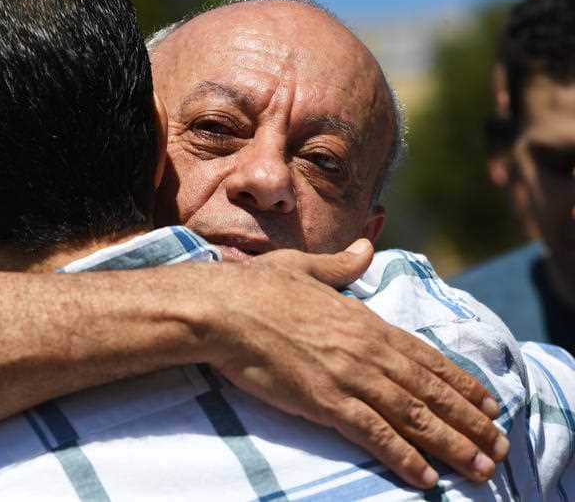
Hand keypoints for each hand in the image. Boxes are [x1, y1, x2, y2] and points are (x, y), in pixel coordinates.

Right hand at [203, 240, 508, 489]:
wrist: (224, 309)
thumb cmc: (258, 286)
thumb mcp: (305, 267)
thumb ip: (341, 265)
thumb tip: (366, 247)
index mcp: (364, 321)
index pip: (424, 356)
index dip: (459, 382)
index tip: (487, 402)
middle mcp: (366, 350)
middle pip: (429, 391)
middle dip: (468, 421)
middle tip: (499, 446)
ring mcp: (348, 376)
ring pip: (412, 415)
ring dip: (451, 444)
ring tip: (480, 468)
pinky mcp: (325, 401)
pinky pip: (373, 434)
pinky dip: (403, 457)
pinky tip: (426, 476)